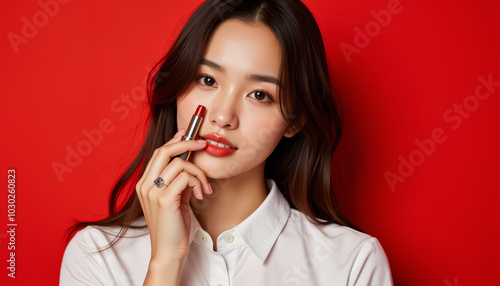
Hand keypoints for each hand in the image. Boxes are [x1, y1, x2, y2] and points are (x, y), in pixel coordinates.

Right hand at [136, 128, 212, 265]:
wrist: (168, 251)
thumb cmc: (173, 226)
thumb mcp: (176, 199)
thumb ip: (179, 182)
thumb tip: (190, 165)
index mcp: (145, 183)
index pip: (159, 152)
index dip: (175, 140)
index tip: (189, 133)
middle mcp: (145, 185)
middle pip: (165, 151)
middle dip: (187, 142)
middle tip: (203, 143)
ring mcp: (153, 192)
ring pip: (180, 164)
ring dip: (199, 172)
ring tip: (205, 187)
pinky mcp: (164, 199)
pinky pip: (186, 177)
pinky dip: (198, 182)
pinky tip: (201, 195)